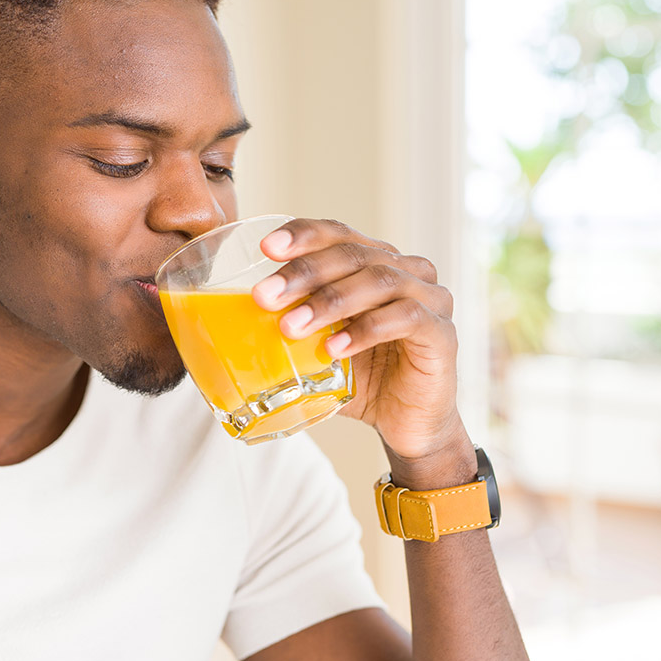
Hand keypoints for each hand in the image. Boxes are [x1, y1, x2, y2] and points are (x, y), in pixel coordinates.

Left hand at [252, 218, 474, 485]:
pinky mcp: (443, 334)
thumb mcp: (317, 347)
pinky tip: (333, 349)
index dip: (303, 235)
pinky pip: (404, 320)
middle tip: (264, 296)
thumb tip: (217, 325)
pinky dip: (364, 331)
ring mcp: (430, 299)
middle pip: (352, 254)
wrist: (408, 426)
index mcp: (375, 262)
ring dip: (329, 302)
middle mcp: (406, 271)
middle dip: (304, 272)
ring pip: (378, 281)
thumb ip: (286, 327)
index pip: (337, 234)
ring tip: (291, 327)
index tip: (265, 247)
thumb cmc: (360, 379)